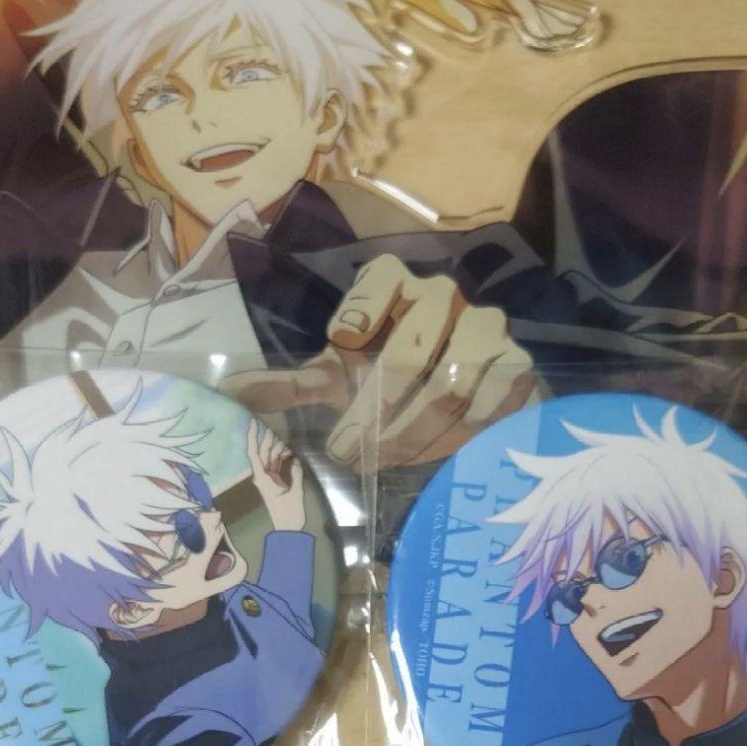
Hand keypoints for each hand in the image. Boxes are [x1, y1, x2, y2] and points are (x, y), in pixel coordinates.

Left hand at [223, 254, 541, 470]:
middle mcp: (442, 295)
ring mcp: (487, 326)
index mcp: (393, 283)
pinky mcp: (519, 364)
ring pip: (451, 387)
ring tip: (379, 463)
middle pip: (410, 354)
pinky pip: (490, 407)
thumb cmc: (388, 375)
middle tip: (344, 453)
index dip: (361, 313)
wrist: (470, 383)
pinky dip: (457, 439)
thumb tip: (227, 397)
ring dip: (410, 437)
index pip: (379, 281)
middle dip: (373, 413)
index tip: (342, 348)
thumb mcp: (338, 376)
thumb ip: (290, 385)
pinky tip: (433, 456)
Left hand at [246, 421, 306, 531]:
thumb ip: (296, 474)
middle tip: (276, 429)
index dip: (252, 437)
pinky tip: (290, 452)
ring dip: (278, 449)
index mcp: (263, 478)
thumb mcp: (295, 493)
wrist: (288, 530)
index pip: (254, 454)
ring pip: (270, 457)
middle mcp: (263, 476)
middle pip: (263, 453)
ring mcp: (269, 478)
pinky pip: (276, 464)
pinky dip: (283, 457)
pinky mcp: (275, 481)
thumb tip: (297, 460)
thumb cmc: (289, 513)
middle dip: (268, 440)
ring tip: (287, 441)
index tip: (253, 423)